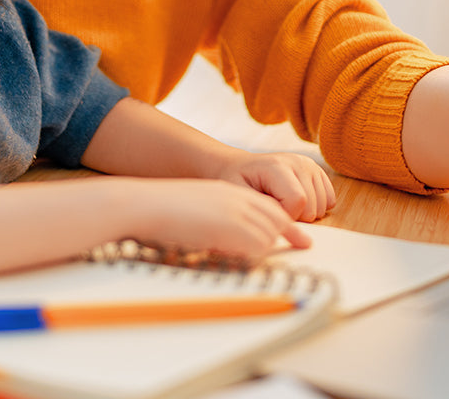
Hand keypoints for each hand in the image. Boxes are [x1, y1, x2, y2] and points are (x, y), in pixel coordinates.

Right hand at [122, 178, 312, 258]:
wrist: (146, 204)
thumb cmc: (164, 212)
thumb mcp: (199, 209)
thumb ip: (221, 221)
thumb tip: (237, 246)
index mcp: (230, 191)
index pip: (270, 207)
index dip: (286, 226)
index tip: (302, 240)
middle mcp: (238, 198)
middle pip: (277, 220)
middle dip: (284, 238)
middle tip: (295, 250)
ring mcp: (236, 211)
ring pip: (269, 235)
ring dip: (260, 250)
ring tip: (239, 255)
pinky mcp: (231, 226)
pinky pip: (257, 247)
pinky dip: (251, 256)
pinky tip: (231, 257)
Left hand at [215, 151, 335, 221]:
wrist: (242, 167)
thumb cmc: (239, 183)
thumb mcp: (240, 195)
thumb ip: (262, 208)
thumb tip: (284, 222)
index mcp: (277, 166)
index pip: (298, 201)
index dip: (286, 217)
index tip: (269, 214)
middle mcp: (298, 161)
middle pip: (312, 206)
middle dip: (295, 217)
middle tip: (276, 209)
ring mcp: (309, 164)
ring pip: (323, 205)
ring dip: (306, 214)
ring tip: (285, 204)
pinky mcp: (317, 170)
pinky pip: (330, 200)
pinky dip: (317, 207)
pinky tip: (299, 202)